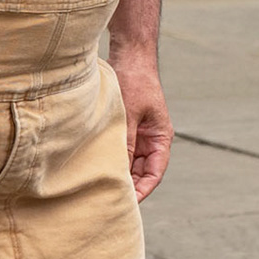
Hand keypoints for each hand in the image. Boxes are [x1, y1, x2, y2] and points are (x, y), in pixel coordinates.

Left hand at [111, 49, 171, 201]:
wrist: (130, 55)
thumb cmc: (134, 81)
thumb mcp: (130, 115)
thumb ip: (126, 143)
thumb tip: (118, 171)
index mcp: (161, 137)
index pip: (155, 173)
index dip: (143, 190)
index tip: (128, 203)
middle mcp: (152, 139)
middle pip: (142, 172)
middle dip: (129, 186)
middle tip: (109, 200)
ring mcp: (138, 134)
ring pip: (130, 163)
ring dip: (119, 174)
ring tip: (101, 188)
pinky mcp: (126, 127)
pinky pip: (120, 150)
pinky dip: (112, 160)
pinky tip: (97, 168)